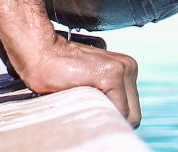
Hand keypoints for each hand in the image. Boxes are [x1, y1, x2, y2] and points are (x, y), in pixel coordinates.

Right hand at [14, 34, 141, 126]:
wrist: (42, 53)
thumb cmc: (59, 73)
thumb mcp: (91, 85)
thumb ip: (106, 96)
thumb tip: (114, 123)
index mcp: (126, 69)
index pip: (132, 109)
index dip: (115, 119)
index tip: (98, 120)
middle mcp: (129, 67)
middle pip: (135, 114)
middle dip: (115, 121)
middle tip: (92, 119)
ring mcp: (123, 69)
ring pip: (129, 115)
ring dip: (109, 118)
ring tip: (87, 109)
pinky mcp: (112, 75)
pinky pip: (119, 110)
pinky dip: (104, 115)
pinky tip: (86, 106)